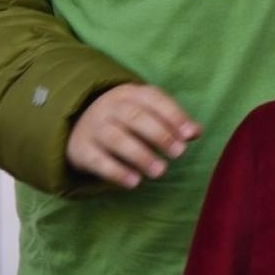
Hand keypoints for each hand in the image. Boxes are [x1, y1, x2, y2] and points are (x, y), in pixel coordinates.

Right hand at [66, 83, 201, 188]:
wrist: (79, 125)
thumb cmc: (125, 120)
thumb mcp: (146, 113)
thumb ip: (172, 121)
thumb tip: (195, 132)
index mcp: (129, 93)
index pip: (152, 98)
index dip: (173, 115)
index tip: (190, 134)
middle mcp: (109, 107)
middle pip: (133, 116)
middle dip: (159, 134)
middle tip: (179, 153)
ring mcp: (93, 127)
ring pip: (115, 138)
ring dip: (140, 155)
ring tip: (160, 171)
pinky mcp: (82, 150)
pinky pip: (98, 160)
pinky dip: (117, 171)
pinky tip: (135, 182)